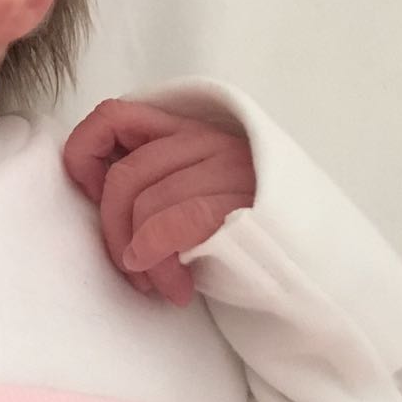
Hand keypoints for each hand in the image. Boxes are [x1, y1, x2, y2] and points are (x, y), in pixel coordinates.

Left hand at [62, 99, 255, 305]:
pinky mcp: (240, 204)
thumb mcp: (193, 196)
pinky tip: (173, 285)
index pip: (114, 116)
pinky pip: (172, 224)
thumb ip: (153, 180)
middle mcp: (208, 141)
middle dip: (113, 230)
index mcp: (189, 131)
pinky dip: (156, 258)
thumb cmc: (244, 240)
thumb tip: (93, 189)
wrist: (316, 272)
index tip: (87, 192)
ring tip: (158, 285)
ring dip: (138, 258)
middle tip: (131, 269)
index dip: (85, 151)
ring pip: (145, 203)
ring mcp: (228, 169)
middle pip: (124, 176)